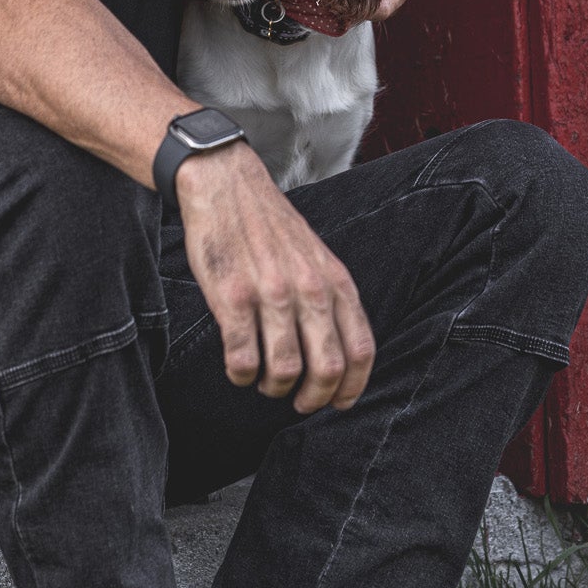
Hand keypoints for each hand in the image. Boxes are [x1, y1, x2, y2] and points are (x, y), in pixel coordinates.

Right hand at [175, 142, 375, 412]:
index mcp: (335, 281)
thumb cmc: (270, 226)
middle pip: (327, 368)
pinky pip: (242, 359)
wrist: (226, 185)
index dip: (351, 387)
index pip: (360, 350)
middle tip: (298, 402)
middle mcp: (309, 289)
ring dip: (272, 388)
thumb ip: (331, 299)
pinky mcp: (233, 298)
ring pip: (284, 370)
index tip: (337, 402)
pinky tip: (238, 369)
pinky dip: (241, 375)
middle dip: (313, 398)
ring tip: (263, 381)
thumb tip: (339, 355)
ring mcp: (271, 294)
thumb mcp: (316, 257)